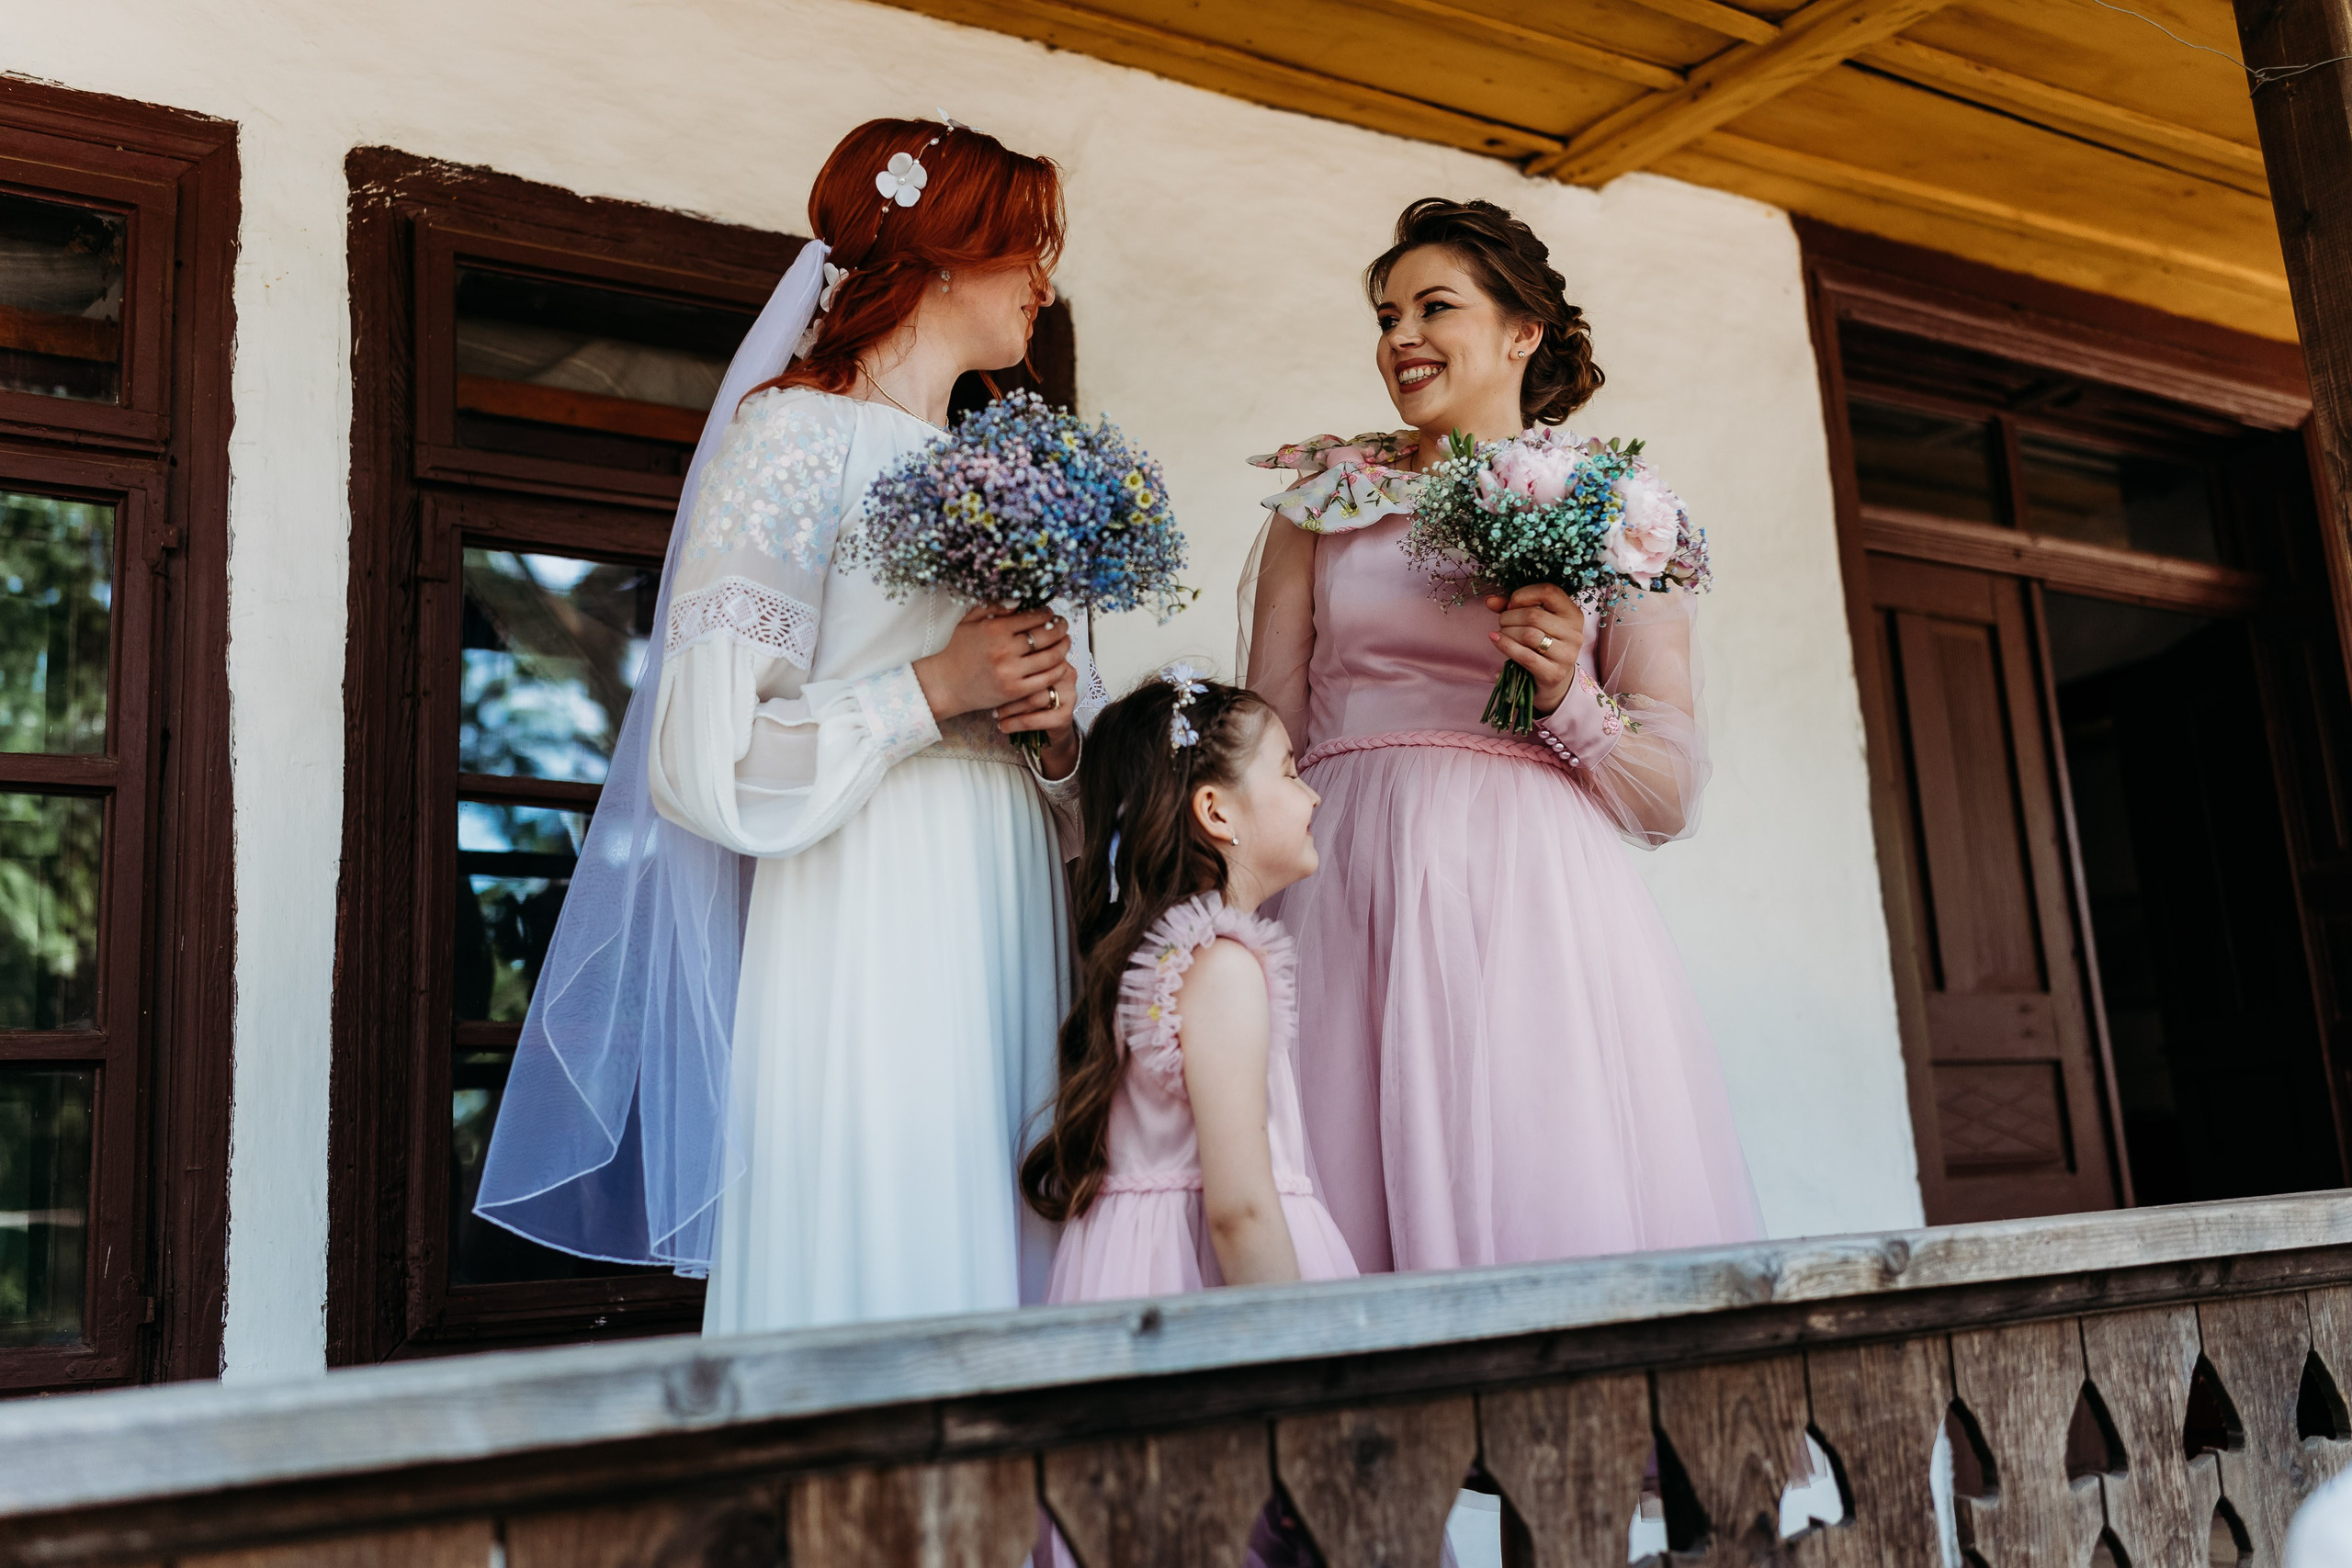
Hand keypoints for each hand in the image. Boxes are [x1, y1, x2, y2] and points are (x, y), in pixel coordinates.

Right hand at [914, 604, 1069, 720]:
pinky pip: (1046, 679)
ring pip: (1051, 657)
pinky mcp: (1015, 691)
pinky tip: (1060, 663)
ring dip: (1064, 647)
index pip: (1033, 617)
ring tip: (1065, 641)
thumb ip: (993, 608)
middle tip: (1063, 625)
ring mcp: (1011, 672)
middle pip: (1047, 635)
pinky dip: (1058, 669)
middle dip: (1060, 628)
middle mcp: (1005, 650)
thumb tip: (1020, 600)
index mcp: (995, 629)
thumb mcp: (970, 622)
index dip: (1047, 614)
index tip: (1050, 613)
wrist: (945, 683)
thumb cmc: (957, 650)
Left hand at [996, 660, 1080, 779]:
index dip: (1008, 668)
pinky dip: (1014, 723)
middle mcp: (1066, 674)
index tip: (990, 676)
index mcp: (1055, 658)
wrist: (1050, 733)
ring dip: (1009, 708)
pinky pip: (1033, 719)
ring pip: (1032, 698)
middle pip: (1032, 677)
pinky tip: (1003, 726)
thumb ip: (1017, 666)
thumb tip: (990, 661)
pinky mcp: (1064, 717)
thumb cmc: (1033, 702)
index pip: (1030, 657)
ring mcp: (1068, 695)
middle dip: (1007, 689)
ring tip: (996, 714)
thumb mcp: (1025, 679)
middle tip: (991, 698)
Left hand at [1485, 584, 1586, 715]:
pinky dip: (1505, 645)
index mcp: (1572, 613)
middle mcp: (1574, 633)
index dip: (1524, 594)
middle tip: (1502, 621)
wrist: (1552, 679)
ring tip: (1502, 633)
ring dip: (1507, 631)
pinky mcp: (1554, 673)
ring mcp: (1566, 655)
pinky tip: (1496, 640)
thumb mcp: (1532, 621)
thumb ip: (1512, 606)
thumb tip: (1490, 600)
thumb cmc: (1541, 643)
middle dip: (1509, 616)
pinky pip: (1525, 655)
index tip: (1512, 603)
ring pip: (1528, 635)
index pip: (1549, 591)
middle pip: (1534, 615)